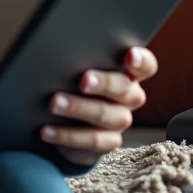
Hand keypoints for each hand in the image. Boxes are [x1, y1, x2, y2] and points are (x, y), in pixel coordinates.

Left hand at [41, 46, 157, 165]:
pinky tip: (47, 130)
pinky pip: (92, 140)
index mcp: (127, 72)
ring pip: (106, 115)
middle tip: (83, 81)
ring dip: (78, 108)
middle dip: (104, 83)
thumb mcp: (77, 68)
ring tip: (54, 103)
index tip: (129, 55)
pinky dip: (67, 135)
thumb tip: (54, 49)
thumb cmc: (74, 82)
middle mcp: (129, 96)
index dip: (140, 61)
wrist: (70, 120)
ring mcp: (120, 120)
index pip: (145, 65)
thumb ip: (77, 58)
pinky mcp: (107, 142)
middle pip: (125, 89)